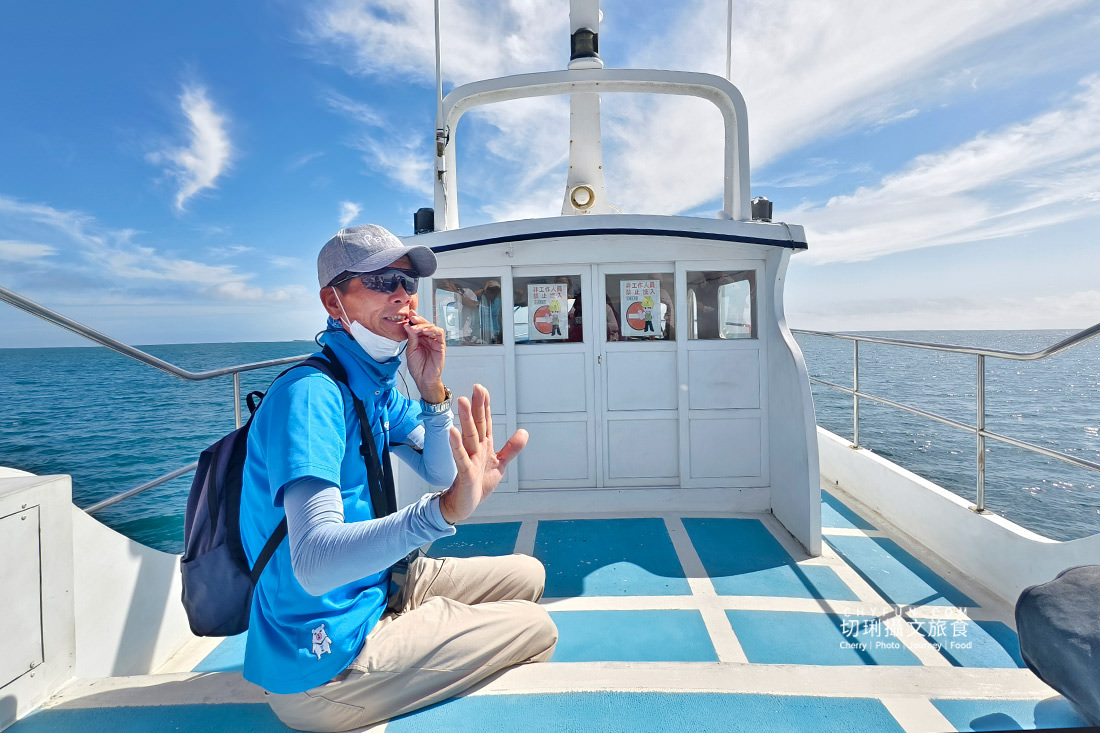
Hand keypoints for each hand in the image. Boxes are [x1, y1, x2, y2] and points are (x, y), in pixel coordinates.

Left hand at [403, 310, 445, 402]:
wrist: (423, 380)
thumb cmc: (418, 368)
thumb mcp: (411, 350)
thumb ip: (411, 338)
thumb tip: (408, 325)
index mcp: (420, 339)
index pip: (418, 326)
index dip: (414, 320)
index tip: (408, 315)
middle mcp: (428, 339)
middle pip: (425, 324)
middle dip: (418, 319)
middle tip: (411, 316)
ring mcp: (435, 342)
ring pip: (432, 327)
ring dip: (424, 324)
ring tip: (415, 325)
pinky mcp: (441, 346)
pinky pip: (439, 334)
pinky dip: (433, 330)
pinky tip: (425, 330)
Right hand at [440, 384, 527, 523]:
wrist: (465, 505)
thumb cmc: (479, 483)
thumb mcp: (500, 464)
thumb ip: (511, 448)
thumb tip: (524, 432)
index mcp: (485, 445)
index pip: (486, 422)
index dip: (485, 406)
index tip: (482, 389)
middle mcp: (476, 449)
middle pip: (477, 424)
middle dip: (477, 406)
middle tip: (476, 387)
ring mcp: (470, 459)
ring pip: (468, 436)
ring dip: (465, 419)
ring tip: (462, 401)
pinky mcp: (465, 472)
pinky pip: (460, 457)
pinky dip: (456, 445)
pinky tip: (452, 431)